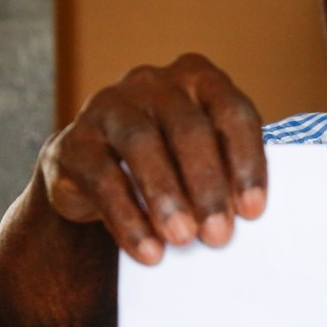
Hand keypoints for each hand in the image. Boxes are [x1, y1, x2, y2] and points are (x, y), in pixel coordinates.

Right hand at [40, 53, 267, 264]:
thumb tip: (244, 217)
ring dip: (166, 196)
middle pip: (187, 128)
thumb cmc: (169, 165)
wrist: (96, 176)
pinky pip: (102, 177)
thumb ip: (224, 176)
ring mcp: (109, 107)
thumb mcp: (201, 162)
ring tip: (182, 239)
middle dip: (207, 185)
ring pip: (141, 143)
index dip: (246, 161)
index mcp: (197, 78)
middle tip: (219, 234)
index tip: (253, 210)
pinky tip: (146, 248)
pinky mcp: (73, 142)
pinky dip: (127, 217)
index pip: (231, 112)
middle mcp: (152, 83)